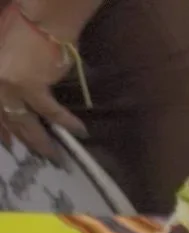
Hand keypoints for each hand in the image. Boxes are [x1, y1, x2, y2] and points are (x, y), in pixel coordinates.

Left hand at [0, 8, 87, 162]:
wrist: (41, 19)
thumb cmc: (23, 29)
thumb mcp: (5, 55)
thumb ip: (8, 76)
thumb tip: (19, 95)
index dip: (2, 131)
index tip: (9, 145)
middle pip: (8, 121)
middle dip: (23, 141)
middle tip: (36, 156)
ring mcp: (11, 87)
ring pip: (26, 123)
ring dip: (42, 141)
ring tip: (56, 155)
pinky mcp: (33, 86)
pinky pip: (52, 112)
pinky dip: (66, 123)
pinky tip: (80, 132)